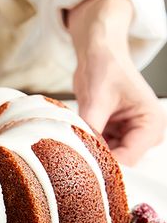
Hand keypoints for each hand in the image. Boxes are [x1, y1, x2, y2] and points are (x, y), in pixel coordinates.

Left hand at [67, 0, 165, 165]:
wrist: (100, 54)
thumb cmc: (105, 67)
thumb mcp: (96, 99)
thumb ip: (90, 128)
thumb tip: (79, 152)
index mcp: (151, 123)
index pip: (129, 158)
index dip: (105, 165)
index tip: (82, 168)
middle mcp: (146, 133)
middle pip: (120, 162)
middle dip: (97, 161)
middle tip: (71, 161)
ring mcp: (131, 136)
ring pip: (109, 158)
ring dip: (90, 154)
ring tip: (70, 148)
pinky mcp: (117, 135)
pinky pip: (101, 150)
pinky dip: (87, 148)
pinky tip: (74, 142)